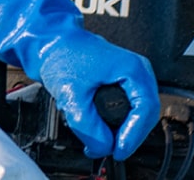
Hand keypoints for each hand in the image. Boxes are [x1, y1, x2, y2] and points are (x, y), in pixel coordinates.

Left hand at [26, 30, 158, 158]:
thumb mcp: (72, 95)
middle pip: (144, 114)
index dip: (134, 135)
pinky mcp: (120, 83)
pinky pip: (126, 108)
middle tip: (110, 150)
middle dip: (128, 135)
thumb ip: (88, 127)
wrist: (48, 42)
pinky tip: (101, 130)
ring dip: (121, 130)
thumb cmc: (60, 55)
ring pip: (136, 113)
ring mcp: (130, 78)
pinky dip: (115, 122)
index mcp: (133, 69)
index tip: (119, 151)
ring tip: (101, 141)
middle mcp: (137, 72)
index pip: (145, 110)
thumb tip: (103, 148)